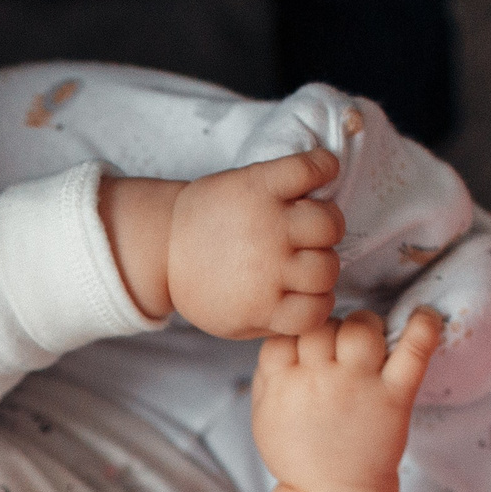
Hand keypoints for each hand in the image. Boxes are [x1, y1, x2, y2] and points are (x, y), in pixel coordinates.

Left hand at [102, 151, 344, 337]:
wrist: (162, 243)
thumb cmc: (204, 285)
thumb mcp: (235, 324)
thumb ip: (278, 323)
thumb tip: (318, 308)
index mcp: (261, 305)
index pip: (320, 309)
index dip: (317, 300)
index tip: (301, 289)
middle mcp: (266, 264)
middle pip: (328, 266)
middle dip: (321, 262)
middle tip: (302, 253)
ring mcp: (264, 220)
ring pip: (328, 223)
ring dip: (326, 223)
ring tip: (306, 222)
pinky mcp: (258, 182)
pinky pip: (309, 168)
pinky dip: (323, 167)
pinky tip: (321, 175)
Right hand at [253, 305, 443, 491]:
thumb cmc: (300, 456)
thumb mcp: (263, 417)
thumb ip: (268, 376)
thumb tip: (283, 339)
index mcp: (284, 384)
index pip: (287, 334)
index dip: (298, 336)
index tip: (308, 351)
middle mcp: (320, 379)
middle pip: (323, 326)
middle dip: (330, 329)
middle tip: (339, 350)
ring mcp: (359, 386)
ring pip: (360, 327)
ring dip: (365, 325)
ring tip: (368, 342)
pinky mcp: (395, 397)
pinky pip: (413, 351)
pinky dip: (424, 329)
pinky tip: (426, 315)